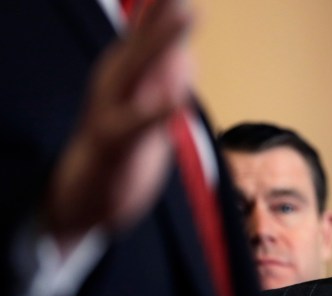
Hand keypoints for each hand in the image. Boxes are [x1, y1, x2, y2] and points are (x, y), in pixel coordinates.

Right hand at [44, 0, 193, 254]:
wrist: (90, 189)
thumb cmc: (126, 136)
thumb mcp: (146, 95)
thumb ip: (168, 67)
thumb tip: (188, 43)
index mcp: (126, 66)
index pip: (148, 27)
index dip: (162, 6)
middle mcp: (116, 79)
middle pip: (144, 41)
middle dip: (164, 17)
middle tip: (188, 0)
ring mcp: (113, 108)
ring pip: (139, 72)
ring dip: (164, 45)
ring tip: (188, 18)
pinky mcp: (117, 141)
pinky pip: (140, 124)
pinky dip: (158, 112)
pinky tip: (177, 101)